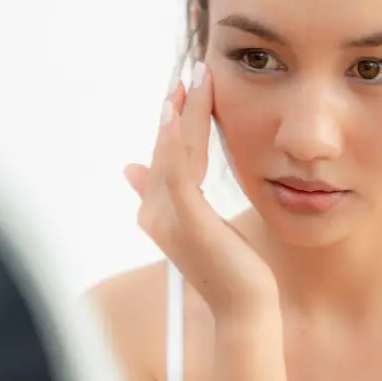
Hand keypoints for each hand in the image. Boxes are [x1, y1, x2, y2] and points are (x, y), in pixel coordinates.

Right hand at [124, 63, 278, 319]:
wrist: (245, 308)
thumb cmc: (235, 269)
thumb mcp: (207, 227)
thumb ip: (181, 198)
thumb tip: (136, 171)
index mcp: (160, 214)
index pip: (165, 157)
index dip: (174, 122)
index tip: (186, 90)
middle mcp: (155, 214)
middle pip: (165, 149)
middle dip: (177, 108)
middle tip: (191, 72)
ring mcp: (166, 218)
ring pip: (171, 152)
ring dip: (181, 112)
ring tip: (194, 79)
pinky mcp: (186, 220)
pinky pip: (176, 170)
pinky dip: (173, 138)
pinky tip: (178, 110)